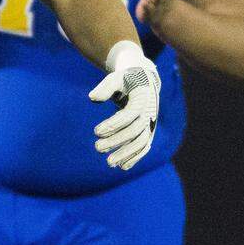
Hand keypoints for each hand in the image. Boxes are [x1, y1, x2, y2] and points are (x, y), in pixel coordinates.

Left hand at [89, 41, 160, 169]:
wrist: (144, 81)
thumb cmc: (125, 79)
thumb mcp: (115, 78)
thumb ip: (105, 87)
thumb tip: (92, 98)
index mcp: (142, 99)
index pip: (128, 115)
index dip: (113, 125)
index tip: (95, 131)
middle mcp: (149, 113)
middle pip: (134, 132)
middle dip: (116, 141)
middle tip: (97, 148)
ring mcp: (151, 124)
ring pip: (140, 143)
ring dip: (126, 154)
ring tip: (109, 163)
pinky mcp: (149, 131)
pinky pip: (144, 147)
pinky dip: (135, 157)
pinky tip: (122, 167)